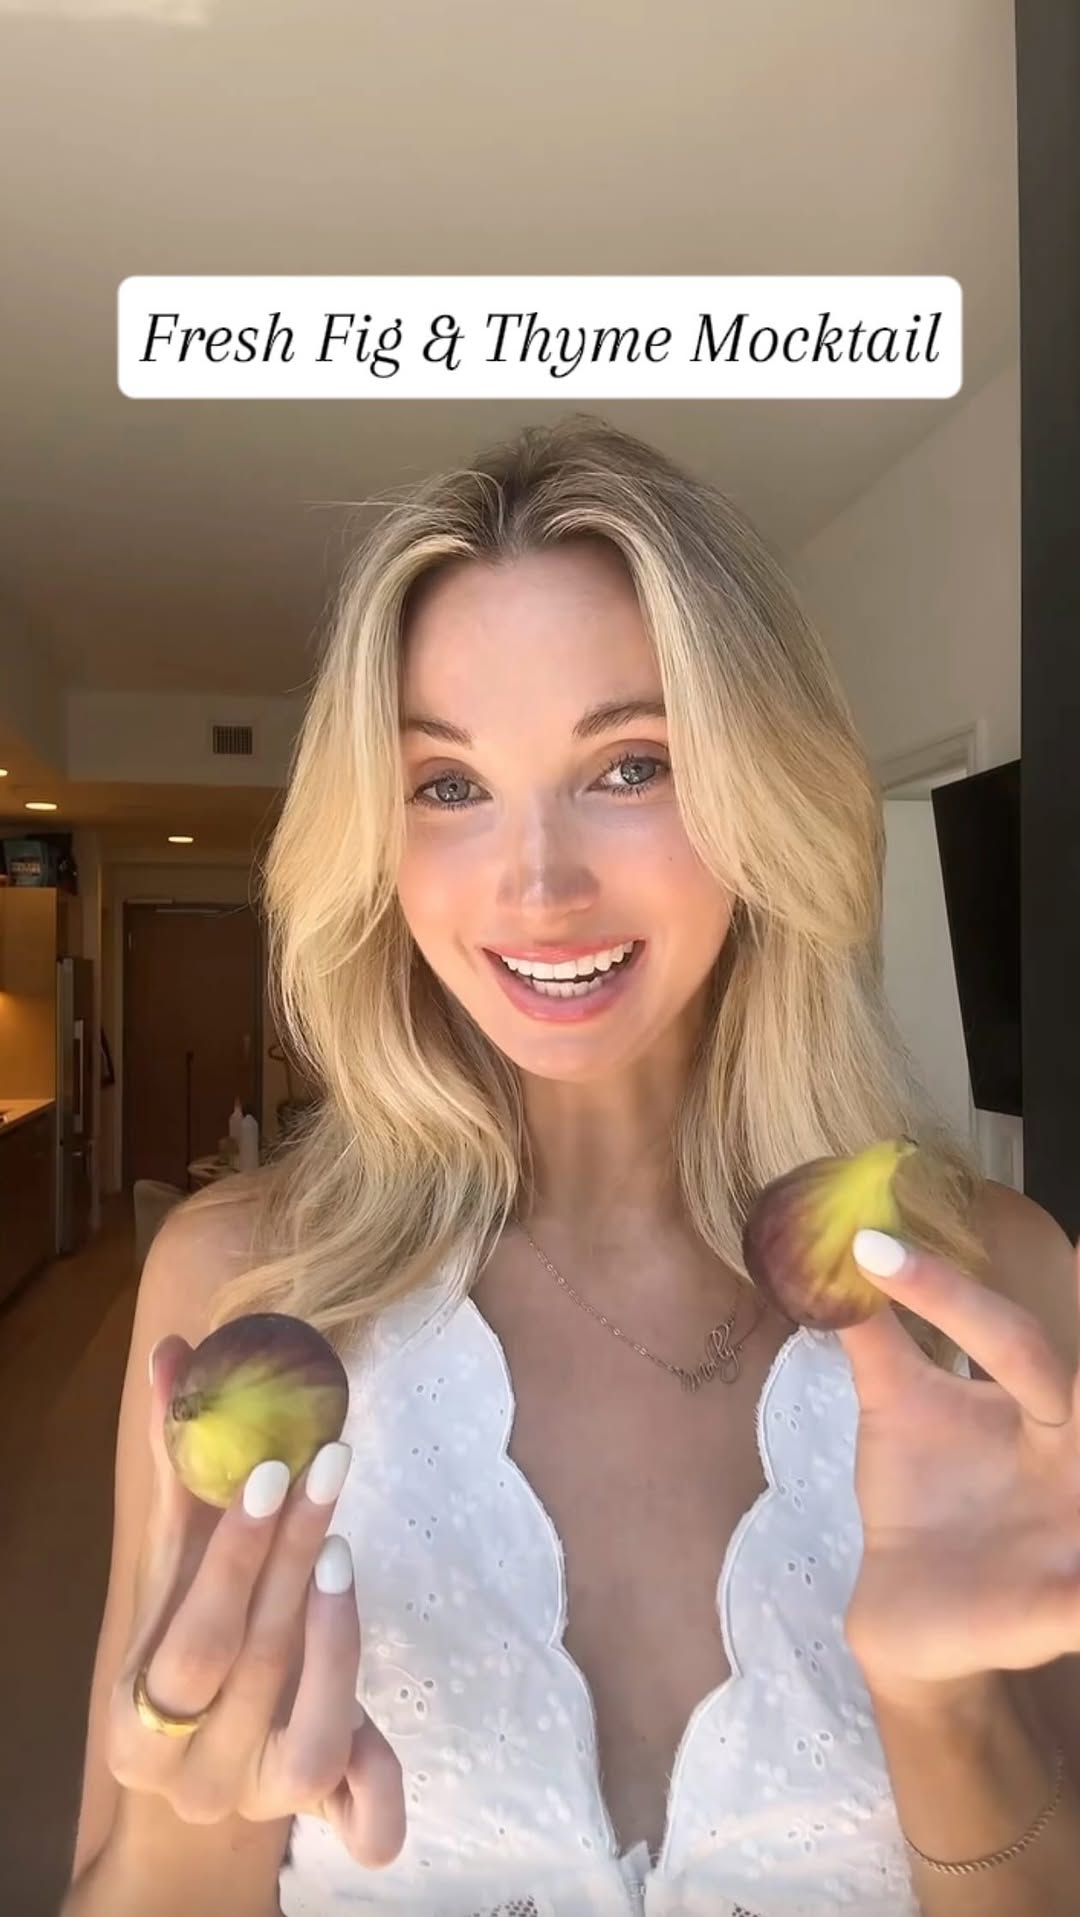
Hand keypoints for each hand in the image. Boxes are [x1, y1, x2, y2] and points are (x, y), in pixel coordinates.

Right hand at [107, 1336, 404, 1864]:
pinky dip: (380, 1785)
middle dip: (294, 1558)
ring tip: (344, 1547)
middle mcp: (196, 1778)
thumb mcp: (179, 1572)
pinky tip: (394, 1728)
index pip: (193, 1642)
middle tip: (331, 1461)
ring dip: (337, 1637)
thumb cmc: (189, 1641)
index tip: (272, 1468)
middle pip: (256, 1669)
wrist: (202, 1768)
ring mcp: (264, 1803)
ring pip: (317, 1737)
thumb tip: (177, 1354)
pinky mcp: (323, 1817)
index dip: (233, 1558)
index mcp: (138, 1726)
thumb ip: (181, 1473)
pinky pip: (361, 1823)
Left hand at [836, 1227, 1079, 1698]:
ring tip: (1065, 1407)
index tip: (869, 1247)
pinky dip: (1076, 1599)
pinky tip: (1070, 1598)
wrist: (906, 1612)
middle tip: (1077, 1253)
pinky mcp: (1062, 1608)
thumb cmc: (918, 1496)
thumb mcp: (895, 1407)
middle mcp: (1067, 1458)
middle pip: (1074, 1390)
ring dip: (1078, 1468)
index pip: (1007, 1338)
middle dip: (1067, 1351)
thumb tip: (828, 1249)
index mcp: (1037, 1407)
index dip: (947, 1295)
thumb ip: (875, 1335)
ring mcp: (1073, 1533)